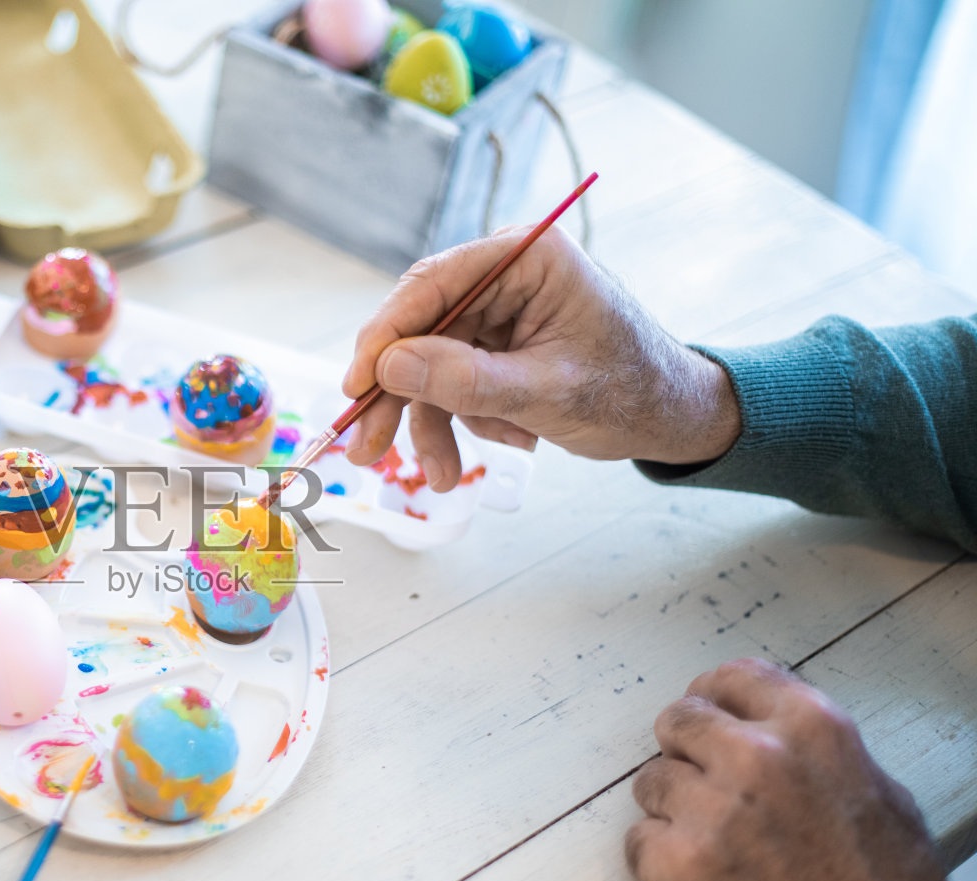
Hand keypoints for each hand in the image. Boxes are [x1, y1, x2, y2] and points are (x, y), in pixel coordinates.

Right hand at [342, 225, 741, 488]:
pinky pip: (450, 381)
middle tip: (366, 448)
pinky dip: (463, 420)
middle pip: (419, 329)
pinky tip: (508, 439)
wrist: (671, 417)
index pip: (433, 285)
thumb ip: (465, 380)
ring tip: (445, 476)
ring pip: (428, 364)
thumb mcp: (545, 392)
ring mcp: (498, 309)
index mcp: (529, 257)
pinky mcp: (495, 342)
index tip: (355, 385)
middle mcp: (505, 273)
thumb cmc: (630, 392)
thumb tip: (388, 368)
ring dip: (432, 423)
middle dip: (397, 395)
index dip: (385, 336)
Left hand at [626, 658, 951, 880]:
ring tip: (710, 844)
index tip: (710, 719)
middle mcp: (757, 755)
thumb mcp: (882, 795)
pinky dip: (658, 862)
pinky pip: (638, 840)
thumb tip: (776, 728)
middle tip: (704, 787)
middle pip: (677, 721)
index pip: (732, 677)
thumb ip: (821, 751)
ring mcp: (713, 809)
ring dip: (671, 811)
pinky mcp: (680, 862)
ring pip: (651, 782)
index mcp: (811, 727)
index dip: (714, 699)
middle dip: (684, 752)